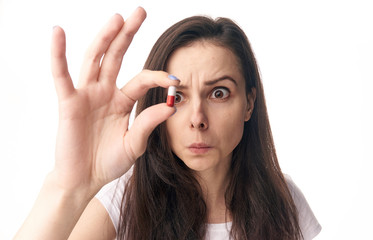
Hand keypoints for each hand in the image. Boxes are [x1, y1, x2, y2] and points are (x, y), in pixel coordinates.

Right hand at [51, 7, 177, 196]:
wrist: (85, 179)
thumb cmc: (109, 162)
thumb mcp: (135, 143)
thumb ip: (149, 123)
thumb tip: (172, 105)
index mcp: (122, 101)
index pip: (142, 80)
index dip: (159, 77)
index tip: (176, 79)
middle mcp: (105, 93)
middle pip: (117, 57)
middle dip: (128, 34)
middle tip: (140, 11)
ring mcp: (87, 95)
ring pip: (95, 59)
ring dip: (104, 38)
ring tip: (117, 18)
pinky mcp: (69, 102)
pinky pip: (62, 76)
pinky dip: (58, 55)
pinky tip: (58, 34)